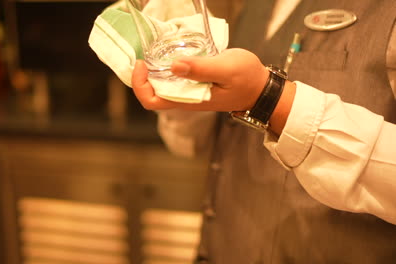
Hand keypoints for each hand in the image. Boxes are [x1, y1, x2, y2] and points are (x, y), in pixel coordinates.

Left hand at [131, 48, 269, 110]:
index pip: (152, 101)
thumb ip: (200, 69)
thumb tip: (174, 66)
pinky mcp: (195, 84)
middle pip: (152, 93)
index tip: (141, 63)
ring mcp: (189, 92)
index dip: (140, 84)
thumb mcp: (225, 70)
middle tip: (143, 53)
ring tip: (153, 50)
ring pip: (161, 84)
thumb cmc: (247, 80)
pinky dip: (166, 65)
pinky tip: (170, 52)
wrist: (261, 88)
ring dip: (153, 69)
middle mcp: (185, 98)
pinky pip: (173, 77)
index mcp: (188, 100)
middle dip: (142, 75)